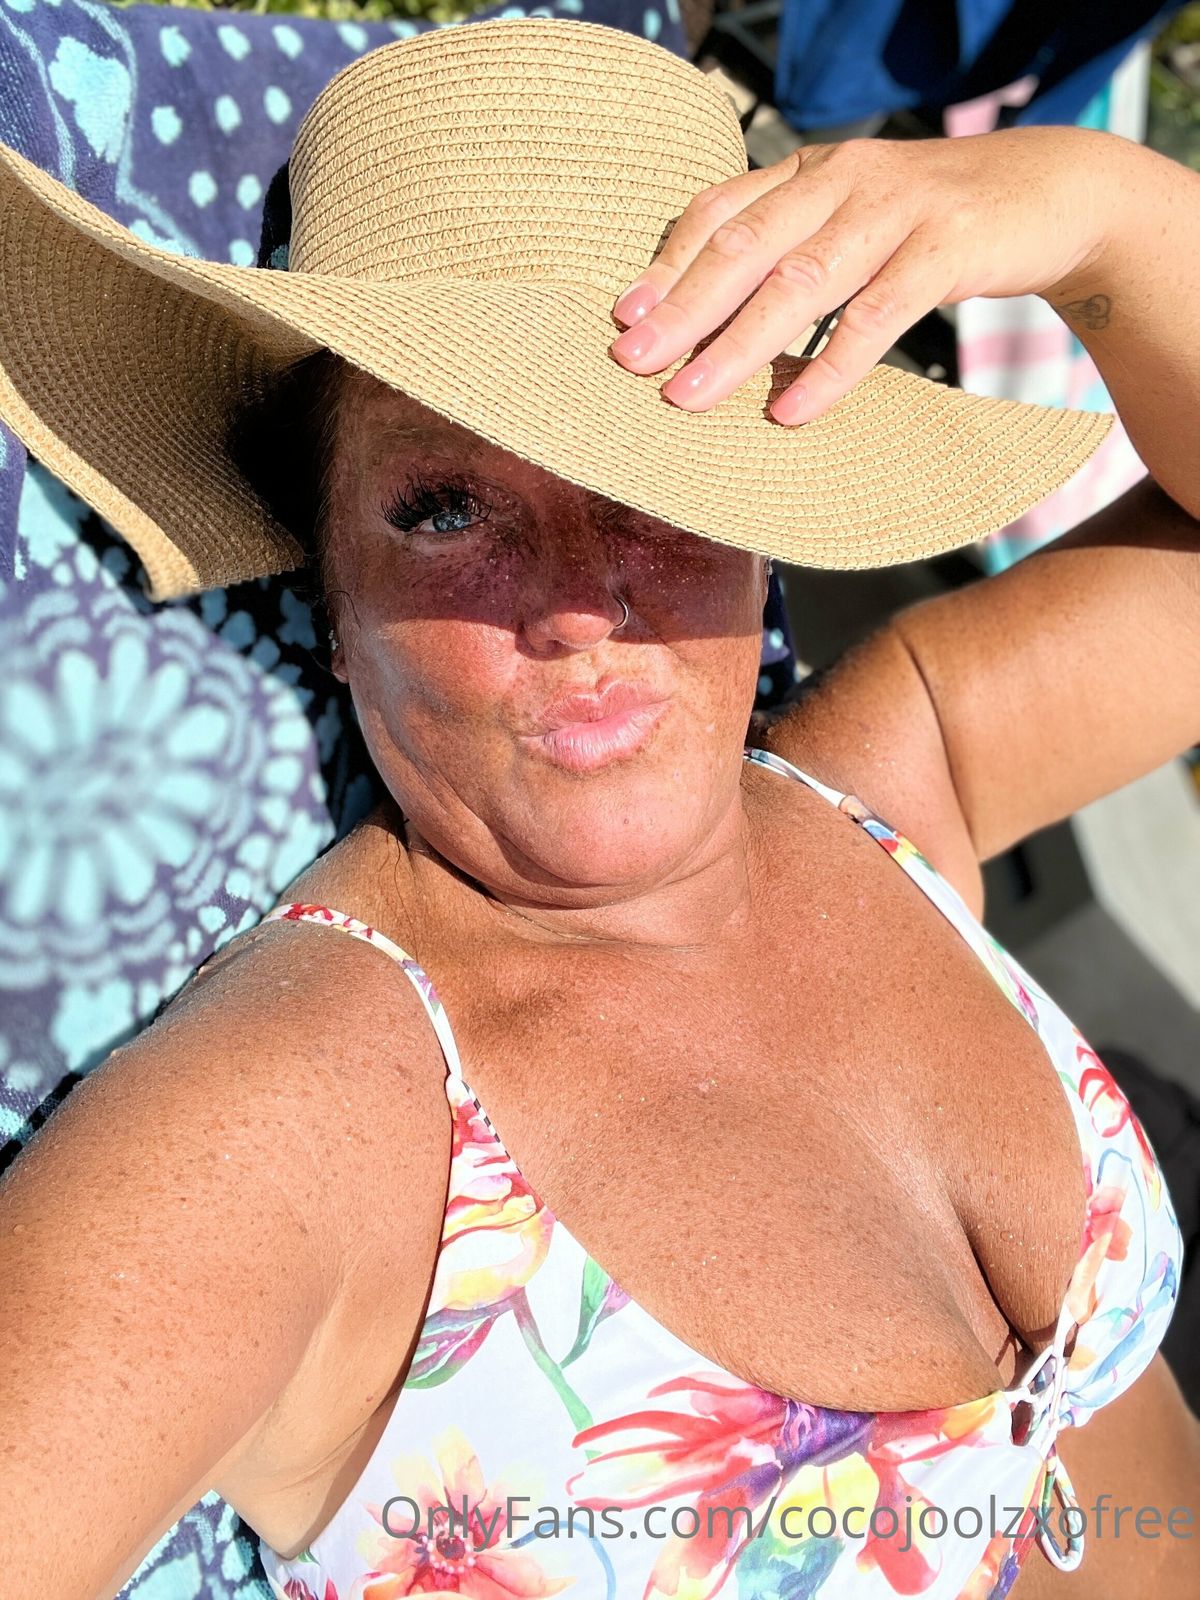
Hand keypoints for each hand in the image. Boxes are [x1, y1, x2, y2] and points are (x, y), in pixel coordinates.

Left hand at [608, 126, 1116, 425]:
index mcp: (811, 171)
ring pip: (800, 282)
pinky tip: (792, 410)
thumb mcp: (854, 221)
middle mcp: (843, 180)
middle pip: (746, 247)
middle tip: (632, 362)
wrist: (1053, 191)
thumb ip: (793, 251)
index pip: (721, 212)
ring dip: (738, 345)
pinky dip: (829, 367)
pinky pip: (875, 315)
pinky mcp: (946, 248)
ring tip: (691, 396)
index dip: (668, 265)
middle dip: (683, 309)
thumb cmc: (934, 223)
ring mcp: (895, 210)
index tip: (624, 319)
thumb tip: (714, 327)